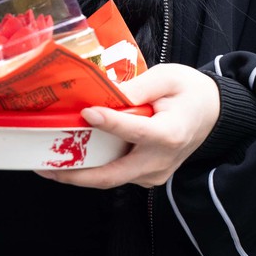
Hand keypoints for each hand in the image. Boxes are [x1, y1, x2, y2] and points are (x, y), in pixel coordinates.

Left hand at [41, 64, 219, 189]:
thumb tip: (103, 93)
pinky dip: (91, 169)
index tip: (86, 113)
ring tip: (45, 164)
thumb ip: (137, 86)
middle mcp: (160, 161)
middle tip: (42, 167)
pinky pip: (116, 174)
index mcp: (170, 133)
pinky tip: (68, 158)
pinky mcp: (147, 176)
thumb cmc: (190, 91)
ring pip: (110, 178)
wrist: (213, 113)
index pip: (135, 131)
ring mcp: (154, 174)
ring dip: (78, 174)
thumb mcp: (168, 77)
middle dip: (74, 174)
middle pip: (112, 174)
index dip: (110, 123)